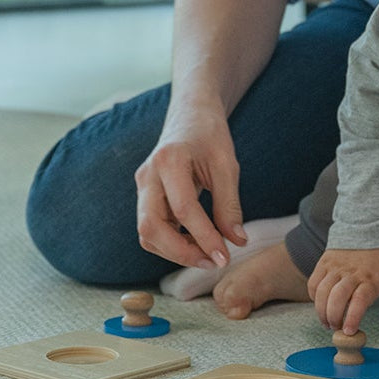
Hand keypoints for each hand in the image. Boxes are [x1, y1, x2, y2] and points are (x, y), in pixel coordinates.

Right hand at [133, 104, 247, 268]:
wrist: (190, 115)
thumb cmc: (210, 135)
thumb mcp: (227, 165)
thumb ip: (230, 205)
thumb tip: (236, 242)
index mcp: (168, 160)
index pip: (184, 209)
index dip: (204, 238)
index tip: (225, 257)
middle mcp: (147, 175)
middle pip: (151, 228)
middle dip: (180, 253)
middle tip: (212, 262)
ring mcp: (142, 187)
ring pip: (147, 233)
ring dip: (174, 251)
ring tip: (207, 255)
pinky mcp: (145, 197)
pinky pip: (152, 228)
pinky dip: (170, 243)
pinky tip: (195, 243)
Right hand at [308, 247, 378, 332]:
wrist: (369, 227)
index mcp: (371, 279)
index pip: (360, 300)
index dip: (352, 317)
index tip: (348, 330)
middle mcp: (352, 272)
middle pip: (337, 298)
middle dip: (333, 318)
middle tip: (336, 327)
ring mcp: (336, 266)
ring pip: (323, 292)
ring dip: (321, 311)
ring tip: (327, 321)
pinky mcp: (324, 262)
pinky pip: (313, 282)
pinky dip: (314, 297)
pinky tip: (321, 304)